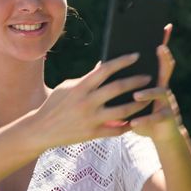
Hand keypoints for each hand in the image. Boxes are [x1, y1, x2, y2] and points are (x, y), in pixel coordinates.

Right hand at [28, 53, 153, 148]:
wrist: (41, 130)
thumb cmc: (55, 104)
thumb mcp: (67, 87)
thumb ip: (87, 78)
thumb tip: (103, 65)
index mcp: (80, 86)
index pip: (105, 69)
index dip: (123, 61)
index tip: (136, 56)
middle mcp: (87, 101)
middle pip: (118, 88)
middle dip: (137, 81)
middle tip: (149, 77)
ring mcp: (90, 119)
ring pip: (123, 111)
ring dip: (139, 104)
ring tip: (148, 99)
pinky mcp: (92, 134)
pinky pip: (116, 130)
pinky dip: (128, 125)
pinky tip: (137, 120)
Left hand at [130, 24, 184, 142]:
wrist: (162, 133)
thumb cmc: (143, 111)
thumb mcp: (132, 95)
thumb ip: (121, 80)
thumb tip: (103, 63)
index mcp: (154, 79)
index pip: (159, 58)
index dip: (162, 44)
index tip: (164, 27)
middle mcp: (163, 87)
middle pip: (165, 69)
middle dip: (163, 59)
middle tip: (159, 49)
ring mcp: (168, 102)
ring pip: (161, 93)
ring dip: (148, 93)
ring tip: (136, 95)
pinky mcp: (167, 118)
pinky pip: (157, 118)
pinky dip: (146, 120)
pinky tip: (135, 122)